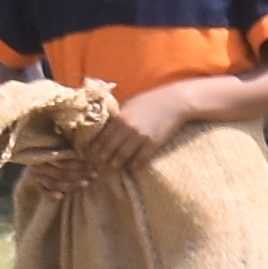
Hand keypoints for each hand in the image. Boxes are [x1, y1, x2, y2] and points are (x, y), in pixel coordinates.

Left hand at [64, 77, 200, 186]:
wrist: (175, 101)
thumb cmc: (151, 100)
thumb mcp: (130, 105)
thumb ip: (118, 117)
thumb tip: (106, 129)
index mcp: (119, 118)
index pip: (101, 138)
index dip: (94, 148)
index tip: (92, 154)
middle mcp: (127, 128)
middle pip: (108, 149)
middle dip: (102, 159)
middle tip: (99, 164)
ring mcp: (141, 137)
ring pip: (121, 157)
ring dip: (115, 164)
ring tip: (111, 168)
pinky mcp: (153, 143)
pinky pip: (140, 159)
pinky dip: (133, 165)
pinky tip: (131, 167)